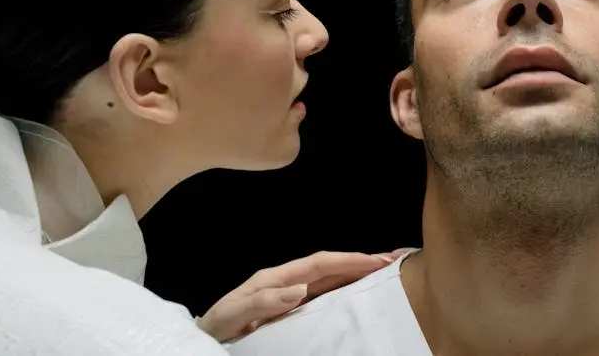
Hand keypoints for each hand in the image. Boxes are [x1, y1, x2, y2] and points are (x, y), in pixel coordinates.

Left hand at [197, 249, 410, 342]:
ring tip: (383, 270)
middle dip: (361, 261)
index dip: (349, 260)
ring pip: (331, 278)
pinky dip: (345, 288)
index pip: (319, 264)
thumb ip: (263, 301)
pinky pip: (324, 294)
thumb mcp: (234, 314)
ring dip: (356, 273)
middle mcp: (287, 281)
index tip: (376, 260)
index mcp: (276, 277)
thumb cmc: (217, 327)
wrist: (206, 339)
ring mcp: (290, 293)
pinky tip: (359, 291)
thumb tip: (300, 287)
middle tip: (393, 260)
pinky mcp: (292, 308)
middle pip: (330, 266)